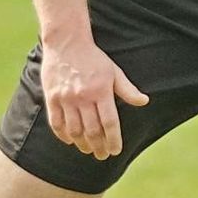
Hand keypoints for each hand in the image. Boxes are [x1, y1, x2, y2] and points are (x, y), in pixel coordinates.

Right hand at [41, 37, 148, 158]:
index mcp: (101, 91)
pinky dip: (63, 136)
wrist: (66, 42)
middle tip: (103, 156)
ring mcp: (66, 98)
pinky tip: (71, 140)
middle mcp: (83, 96)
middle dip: (99, 147)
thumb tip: (144, 101)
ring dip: (82, 144)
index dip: (114, 140)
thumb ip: (127, 89)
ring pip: (74, 130)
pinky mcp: (52, 97)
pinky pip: (56, 123)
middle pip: (92, 130)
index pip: (110, 122)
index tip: (115, 151)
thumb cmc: (93, 58)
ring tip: (88, 150)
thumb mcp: (114, 71)